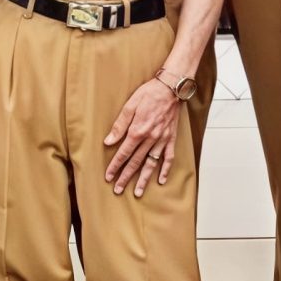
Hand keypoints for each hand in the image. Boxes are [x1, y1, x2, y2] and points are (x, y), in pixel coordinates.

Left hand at [103, 74, 180, 195]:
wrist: (171, 88)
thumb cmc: (149, 94)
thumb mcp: (129, 106)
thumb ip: (119, 125)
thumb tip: (108, 141)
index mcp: (138, 131)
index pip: (124, 153)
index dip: (115, 166)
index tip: (108, 177)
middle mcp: (150, 139)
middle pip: (135, 162)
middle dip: (126, 177)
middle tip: (118, 190)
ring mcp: (162, 140)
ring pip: (151, 164)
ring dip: (144, 179)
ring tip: (138, 192)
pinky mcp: (171, 138)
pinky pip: (169, 157)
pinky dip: (165, 170)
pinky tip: (161, 180)